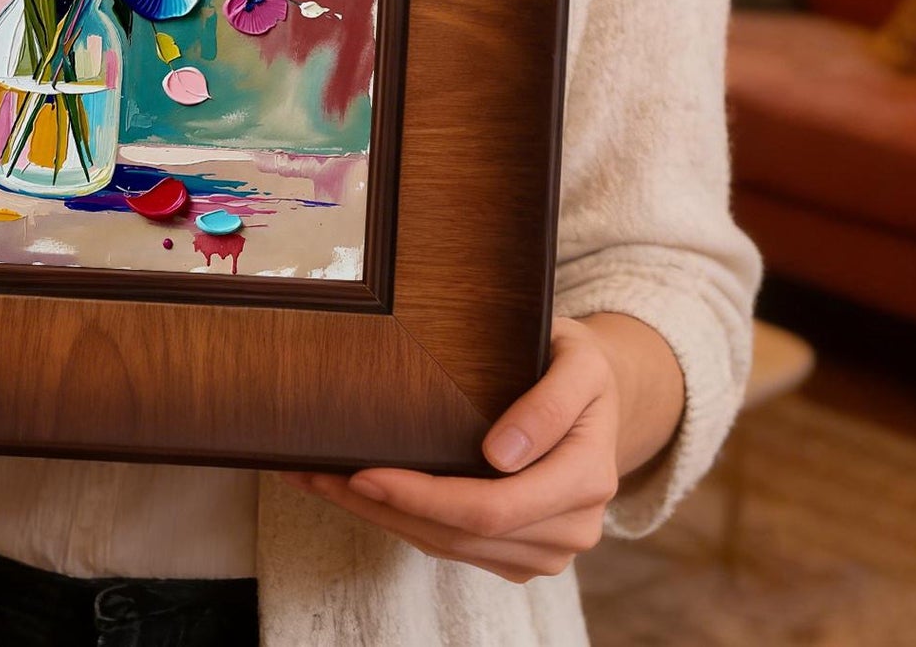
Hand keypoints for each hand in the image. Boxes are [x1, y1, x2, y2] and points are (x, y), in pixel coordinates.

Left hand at [281, 316, 621, 582]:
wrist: (597, 396)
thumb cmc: (576, 365)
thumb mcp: (578, 361)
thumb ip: (550, 404)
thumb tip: (502, 455)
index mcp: (586, 479)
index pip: (492, 506)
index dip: (423, 496)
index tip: (364, 472)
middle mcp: (572, 527)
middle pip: (461, 535)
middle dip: (384, 507)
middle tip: (318, 473)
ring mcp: (547, 548)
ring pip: (450, 548)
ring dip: (382, 518)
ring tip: (322, 481)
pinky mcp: (521, 553)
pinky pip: (455, 548)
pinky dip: (403, 522)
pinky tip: (359, 495)